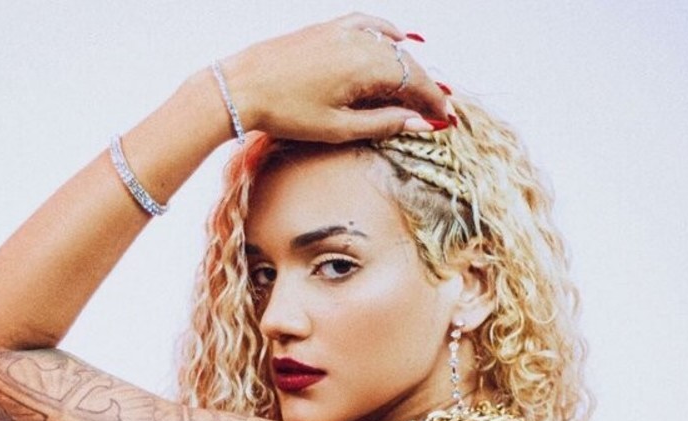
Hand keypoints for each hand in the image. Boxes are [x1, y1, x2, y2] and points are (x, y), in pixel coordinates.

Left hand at [221, 13, 448, 143]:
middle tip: (437, 109)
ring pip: (390, 45)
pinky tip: (396, 40)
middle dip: (425, 86)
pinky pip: (369, 25)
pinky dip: (387, 34)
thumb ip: (381, 124)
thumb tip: (417, 123)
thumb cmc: (286, 113)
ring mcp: (343, 31)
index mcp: (366, 66)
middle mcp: (360, 41)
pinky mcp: (329, 28)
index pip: (414, 81)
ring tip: (418, 88)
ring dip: (408, 66)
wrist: (243, 87)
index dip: (433, 101)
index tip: (444, 119)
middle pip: (406, 63)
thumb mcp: (338, 129)